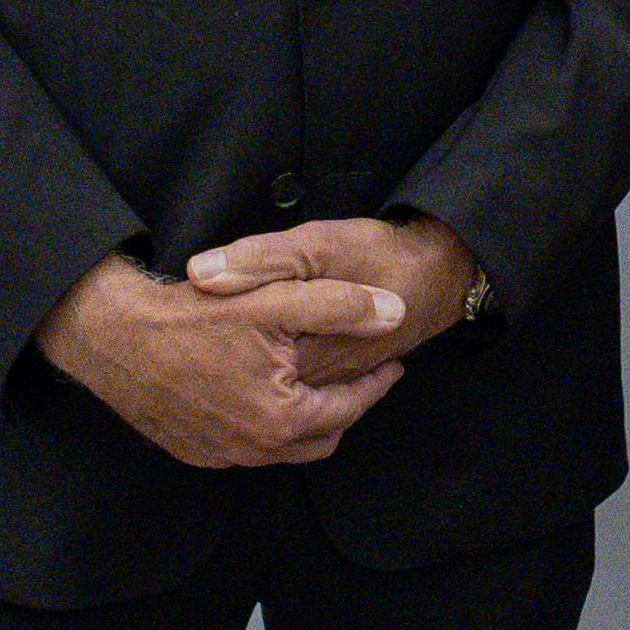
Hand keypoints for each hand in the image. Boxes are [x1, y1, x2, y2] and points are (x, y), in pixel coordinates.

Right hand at [34, 253, 408, 466]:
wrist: (115, 336)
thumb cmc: (194, 317)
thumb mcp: (278, 299)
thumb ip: (344, 306)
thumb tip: (395, 313)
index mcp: (281, 420)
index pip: (350, 408)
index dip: (376, 382)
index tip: (391, 360)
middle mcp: (252, 450)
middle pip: (323, 437)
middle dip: (346, 406)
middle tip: (361, 374)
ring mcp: (219, 455)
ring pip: (286, 447)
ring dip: (308, 419)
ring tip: (319, 380)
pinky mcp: (194, 451)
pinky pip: (249, 447)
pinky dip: (270, 425)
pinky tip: (270, 391)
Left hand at [184, 214, 484, 385]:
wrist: (439, 274)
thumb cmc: (380, 257)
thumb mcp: (317, 244)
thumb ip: (259, 259)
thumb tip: (199, 274)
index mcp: (297, 356)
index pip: (226, 356)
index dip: (202, 330)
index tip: (190, 303)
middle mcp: (310, 383)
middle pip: (245, 377)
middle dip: (222, 352)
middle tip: (208, 319)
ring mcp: (324, 385)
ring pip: (269, 384)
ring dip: (248, 361)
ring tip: (232, 327)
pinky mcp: (338, 378)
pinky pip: (294, 381)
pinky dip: (272, 364)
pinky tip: (267, 336)